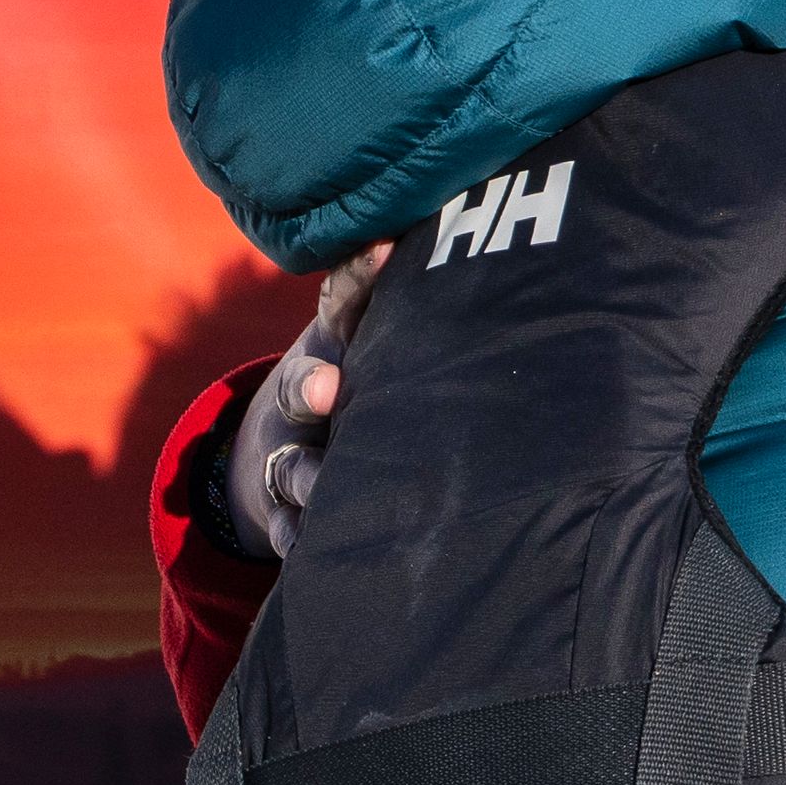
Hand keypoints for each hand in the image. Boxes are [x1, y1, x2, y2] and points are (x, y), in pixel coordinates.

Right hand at [221, 248, 393, 553]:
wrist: (291, 452)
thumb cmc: (374, 381)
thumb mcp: (380, 339)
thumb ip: (417, 302)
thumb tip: (502, 236)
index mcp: (338, 346)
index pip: (341, 304)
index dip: (360, 277)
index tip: (384, 253)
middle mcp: (308, 396)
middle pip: (300, 384)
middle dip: (310, 384)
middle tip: (327, 387)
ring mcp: (290, 452)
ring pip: (293, 463)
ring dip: (308, 472)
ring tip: (324, 486)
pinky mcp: (282, 507)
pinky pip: (286, 525)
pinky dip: (297, 537)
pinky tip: (310, 548)